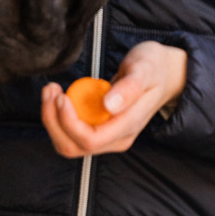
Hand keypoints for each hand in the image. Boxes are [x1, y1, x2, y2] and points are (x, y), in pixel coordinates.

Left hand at [41, 41, 187, 159]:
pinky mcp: (98, 130)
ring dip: (52, 120)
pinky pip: (69, 133)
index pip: (90, 139)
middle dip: (53, 122)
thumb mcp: (145, 69)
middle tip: (51, 90)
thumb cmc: (154, 68)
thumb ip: (129, 88)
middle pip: (73, 146)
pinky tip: (59, 96)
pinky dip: (57, 118)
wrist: (163, 74)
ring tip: (52, 91)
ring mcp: (107, 137)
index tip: (62, 96)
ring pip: (67, 143)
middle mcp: (116, 138)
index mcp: (128, 127)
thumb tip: (109, 105)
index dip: (69, 121)